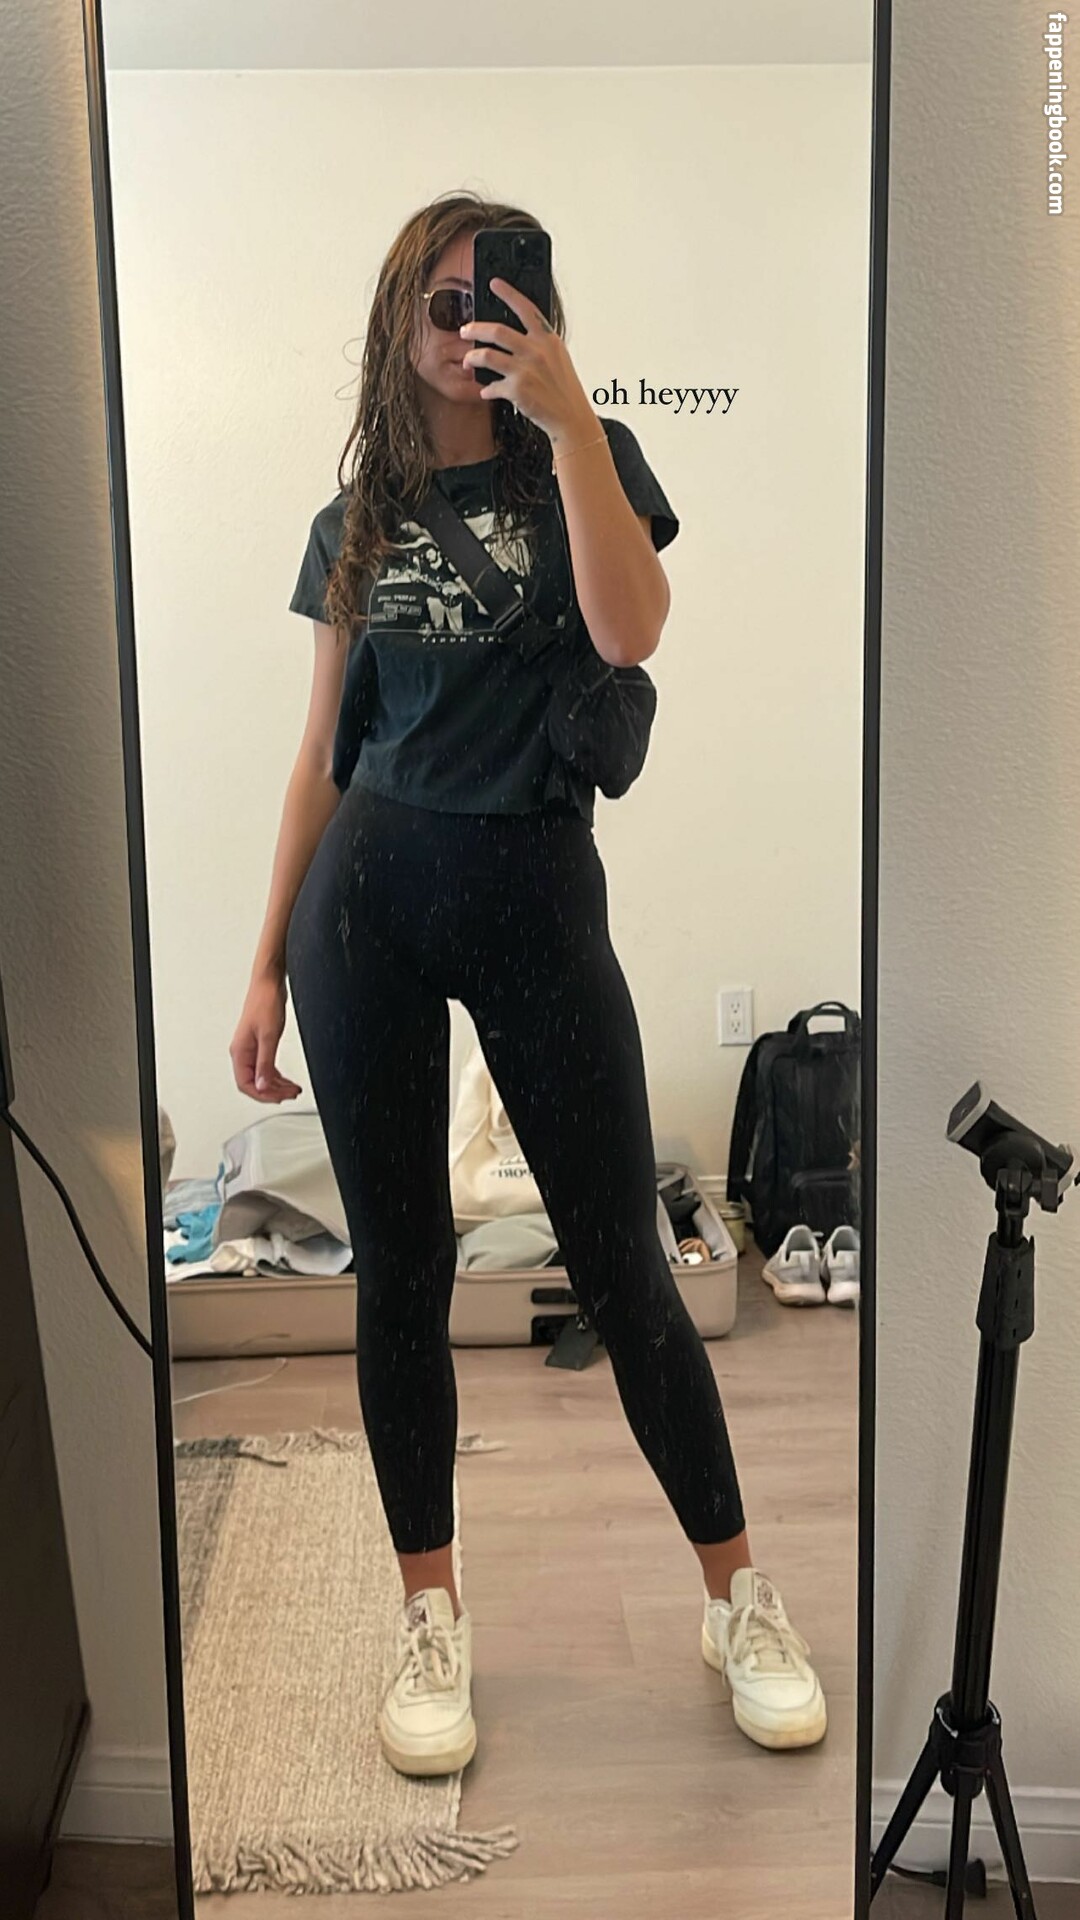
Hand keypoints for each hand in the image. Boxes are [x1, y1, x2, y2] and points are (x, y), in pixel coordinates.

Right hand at [230, 973, 302, 1102]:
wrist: (268, 984)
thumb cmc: (265, 1002)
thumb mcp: (269, 1036)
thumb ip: (265, 1063)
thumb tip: (262, 1085)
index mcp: (240, 1052)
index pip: (246, 1084)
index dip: (263, 1095)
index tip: (280, 1098)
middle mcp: (243, 1052)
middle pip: (254, 1083)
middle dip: (273, 1092)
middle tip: (291, 1094)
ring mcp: (251, 1048)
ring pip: (261, 1076)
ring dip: (276, 1085)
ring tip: (292, 1089)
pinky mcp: (260, 1043)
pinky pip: (266, 1066)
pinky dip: (277, 1076)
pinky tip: (286, 1079)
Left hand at [460, 278, 596, 446]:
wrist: (571, 417)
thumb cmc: (565, 390)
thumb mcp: (559, 358)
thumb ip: (540, 344)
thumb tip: (517, 337)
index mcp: (548, 339)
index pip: (526, 308)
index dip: (509, 293)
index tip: (495, 284)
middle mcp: (536, 351)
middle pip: (497, 330)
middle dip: (475, 328)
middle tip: (465, 330)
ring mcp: (525, 369)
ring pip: (486, 355)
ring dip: (472, 357)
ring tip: (467, 361)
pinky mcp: (517, 389)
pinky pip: (491, 386)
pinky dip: (487, 389)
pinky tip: (487, 391)